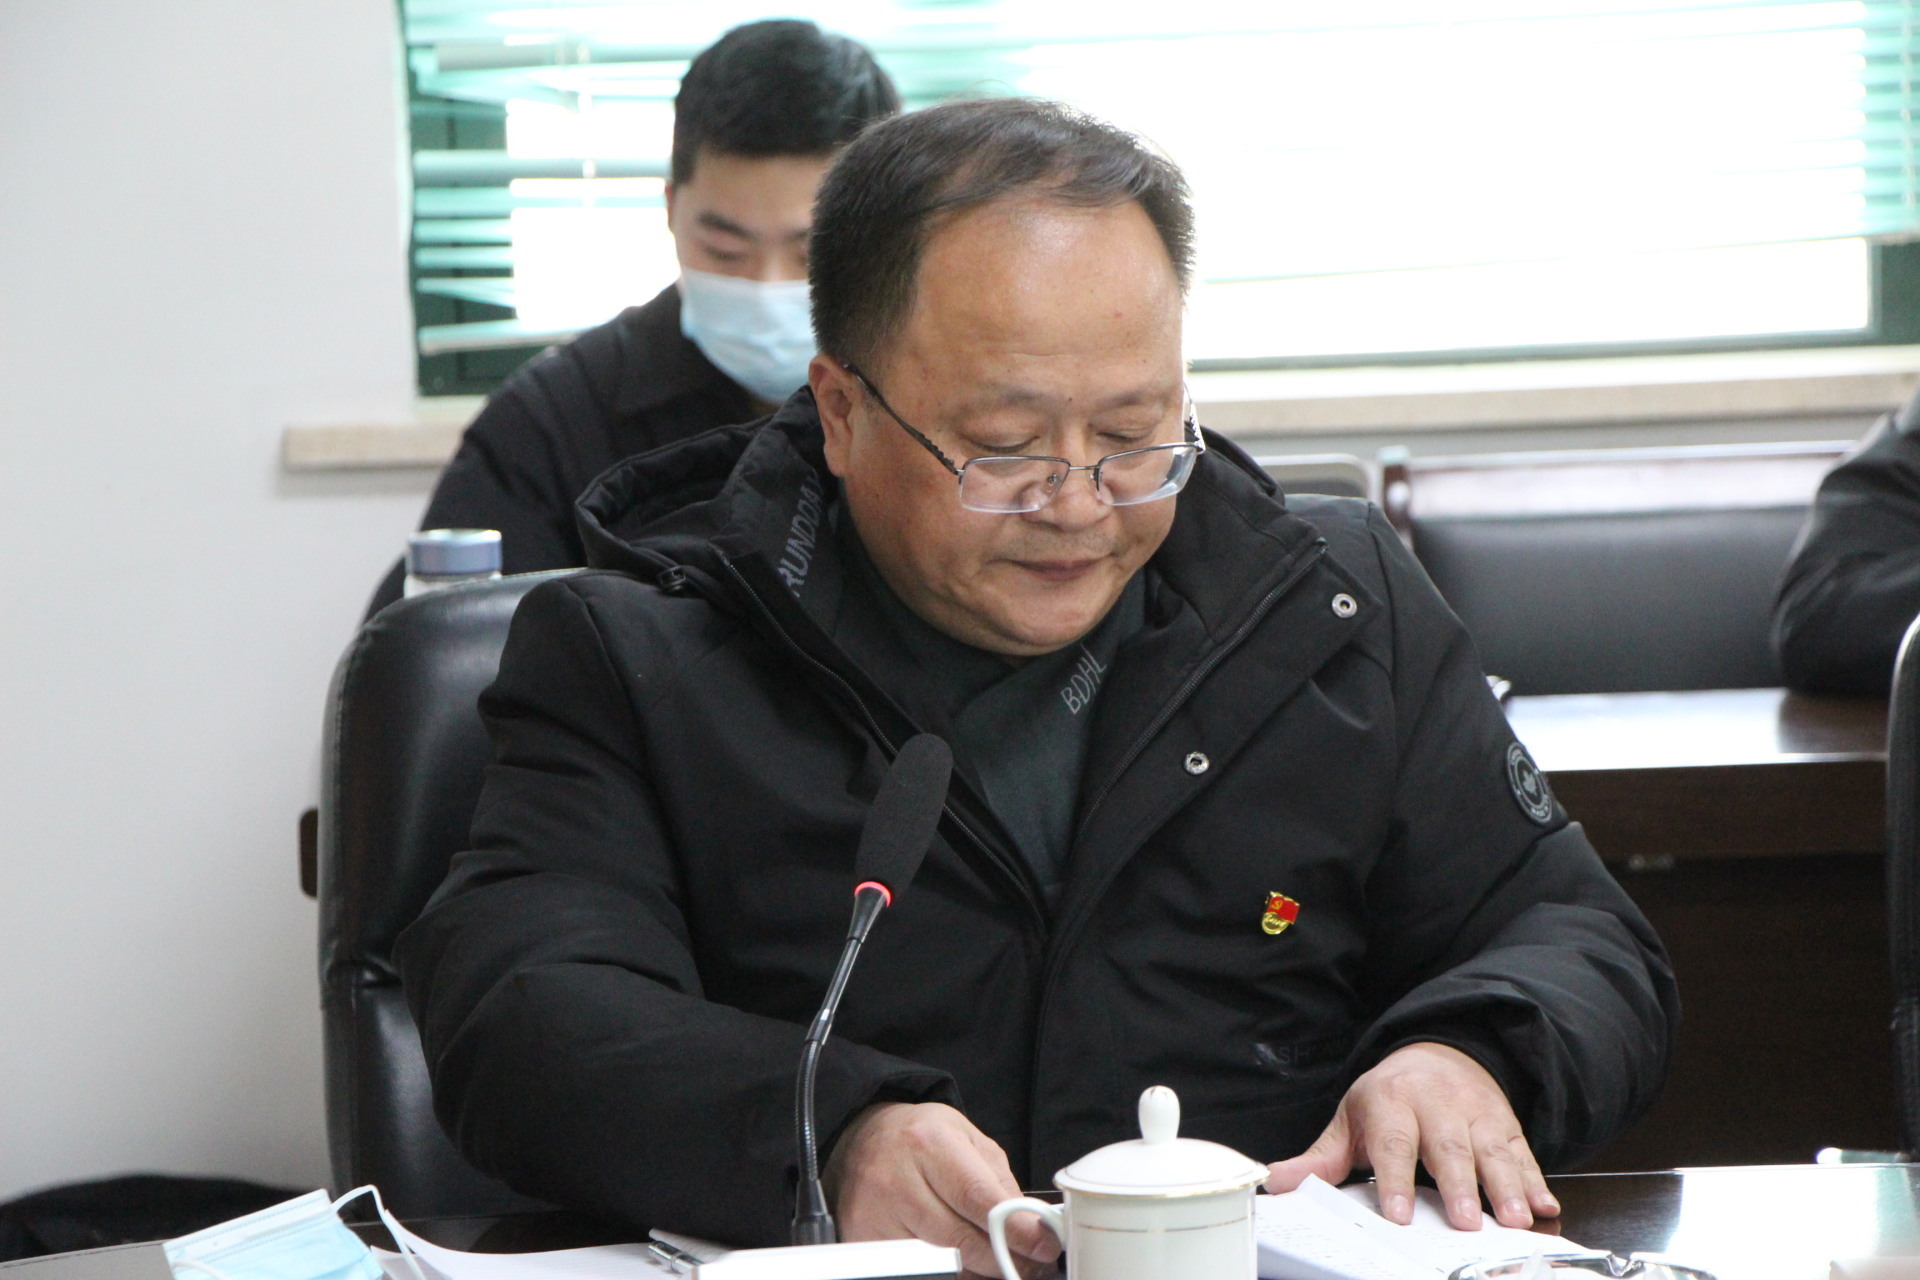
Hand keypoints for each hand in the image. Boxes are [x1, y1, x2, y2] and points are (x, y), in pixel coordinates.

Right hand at [824, 1101, 1060, 1278]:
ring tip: (999, 1262)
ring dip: (978, 1271)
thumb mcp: (966, 1139)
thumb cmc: (920, 1138)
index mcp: (929, 1145)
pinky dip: (946, 1274)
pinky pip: (917, 1271)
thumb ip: (999, 1181)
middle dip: (1003, 1258)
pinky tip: (963, 1266)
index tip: (1044, 1245)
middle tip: (1032, 1265)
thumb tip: (1031, 1227)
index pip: (978, 1197)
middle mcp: (898, 1180)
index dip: (1016, 1229)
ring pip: (940, 1264)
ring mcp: (876, 1215)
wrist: (860, 1138)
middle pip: (960, 1240)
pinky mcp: (863, 1241)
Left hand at [1263, 1042, 1559, 1230]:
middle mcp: (1437, 1105)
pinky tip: (1545, 1206)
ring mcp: (1476, 1113)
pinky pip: (1524, 1152)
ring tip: (1516, 1220)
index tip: (1398, 1214)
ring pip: (1493, 1150)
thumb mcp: (1351, 1119)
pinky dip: (1536, 1180)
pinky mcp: (1507, 1124)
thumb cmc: (1390, 1097)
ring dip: (1506, 1186)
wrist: (1440, 1051)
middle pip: (1449, 1146)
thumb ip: (1320, 1158)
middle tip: (1465, 1222)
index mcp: (1392, 1102)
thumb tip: (1278, 1182)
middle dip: (1459, 1185)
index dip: (1395, 1178)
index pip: (1393, 1142)